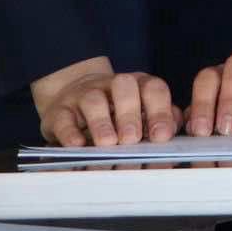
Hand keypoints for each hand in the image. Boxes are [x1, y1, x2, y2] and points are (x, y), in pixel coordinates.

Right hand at [30, 55, 176, 146]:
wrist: (72, 102)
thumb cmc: (116, 115)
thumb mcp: (141, 115)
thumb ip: (161, 121)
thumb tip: (172, 133)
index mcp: (139, 85)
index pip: (154, 89)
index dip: (160, 111)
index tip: (161, 136)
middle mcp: (112, 85)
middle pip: (125, 88)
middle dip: (130, 114)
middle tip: (132, 139)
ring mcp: (84, 95)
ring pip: (94, 100)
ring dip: (101, 122)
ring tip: (107, 143)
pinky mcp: (59, 111)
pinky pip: (63, 118)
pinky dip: (70, 133)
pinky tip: (78, 145)